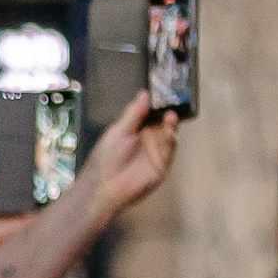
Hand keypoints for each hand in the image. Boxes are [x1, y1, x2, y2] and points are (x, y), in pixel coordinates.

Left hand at [88, 95, 177, 214]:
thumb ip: (133, 113)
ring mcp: (157, 151)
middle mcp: (149, 138)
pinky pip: (170, 151)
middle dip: (168, 112)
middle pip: (164, 121)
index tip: (165, 91)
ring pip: (169, 134)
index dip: (159, 102)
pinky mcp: (162, 164)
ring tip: (171, 117)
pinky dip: (172, 141)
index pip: (152, 111)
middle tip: (171, 103)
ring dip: (171, 125)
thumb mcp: (119, 131)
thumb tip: (144, 94)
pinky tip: (170, 133)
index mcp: (137, 128)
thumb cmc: (107, 157)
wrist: (105, 185)